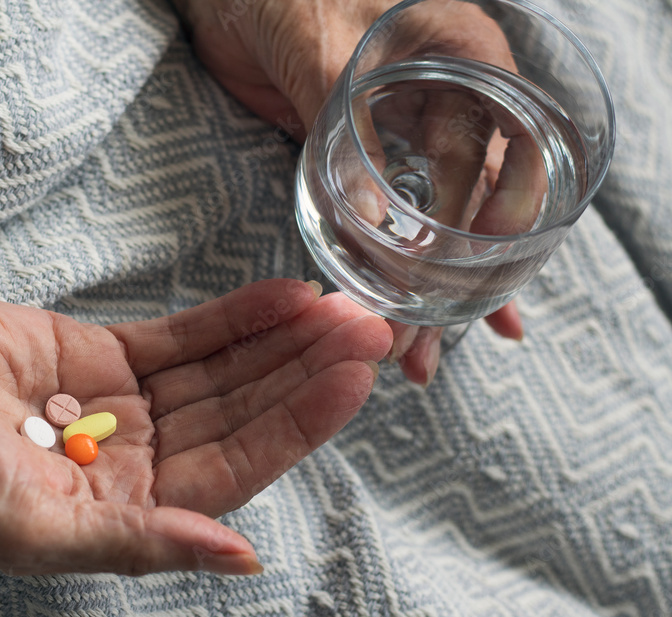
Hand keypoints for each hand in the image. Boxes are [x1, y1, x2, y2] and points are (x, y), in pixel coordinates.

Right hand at [0, 279, 391, 575]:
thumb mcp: (33, 525)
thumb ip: (140, 542)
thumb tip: (243, 561)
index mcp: (124, 515)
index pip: (233, 469)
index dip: (295, 426)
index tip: (351, 379)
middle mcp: (136, 464)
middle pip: (240, 415)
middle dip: (304, 374)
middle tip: (368, 329)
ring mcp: (125, 406)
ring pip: (223, 373)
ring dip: (281, 342)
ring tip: (341, 306)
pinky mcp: (105, 355)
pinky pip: (185, 336)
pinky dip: (235, 316)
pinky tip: (283, 296)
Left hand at [174, 0, 525, 384]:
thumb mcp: (322, 57)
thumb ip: (348, 136)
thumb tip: (378, 228)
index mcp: (465, 60)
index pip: (495, 152)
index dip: (489, 220)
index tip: (471, 278)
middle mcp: (450, 102)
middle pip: (473, 202)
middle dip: (461, 278)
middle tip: (439, 342)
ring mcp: (407, 134)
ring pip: (435, 221)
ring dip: (428, 288)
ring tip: (419, 357)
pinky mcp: (362, 160)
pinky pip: (389, 219)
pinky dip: (392, 266)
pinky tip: (396, 311)